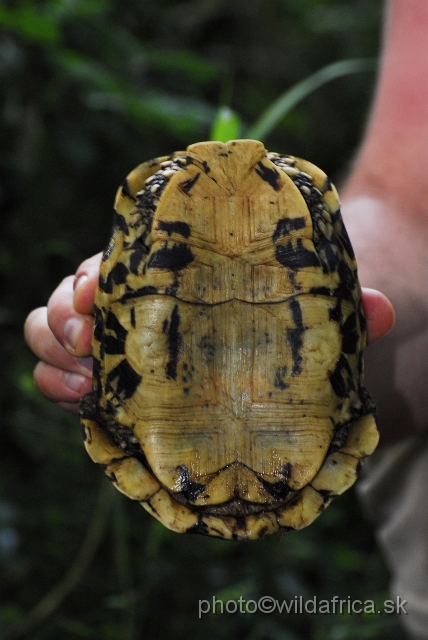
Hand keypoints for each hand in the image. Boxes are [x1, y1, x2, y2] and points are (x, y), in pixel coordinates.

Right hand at [24, 253, 394, 414]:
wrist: (275, 353)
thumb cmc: (286, 320)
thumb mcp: (315, 310)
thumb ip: (345, 307)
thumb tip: (379, 312)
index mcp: (166, 276)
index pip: (112, 266)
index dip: (93, 278)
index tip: (97, 294)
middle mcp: (133, 307)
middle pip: (68, 299)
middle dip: (64, 317)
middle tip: (90, 340)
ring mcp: (120, 348)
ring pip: (55, 336)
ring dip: (55, 353)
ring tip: (83, 376)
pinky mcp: (115, 386)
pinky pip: (65, 380)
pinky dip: (59, 386)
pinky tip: (82, 401)